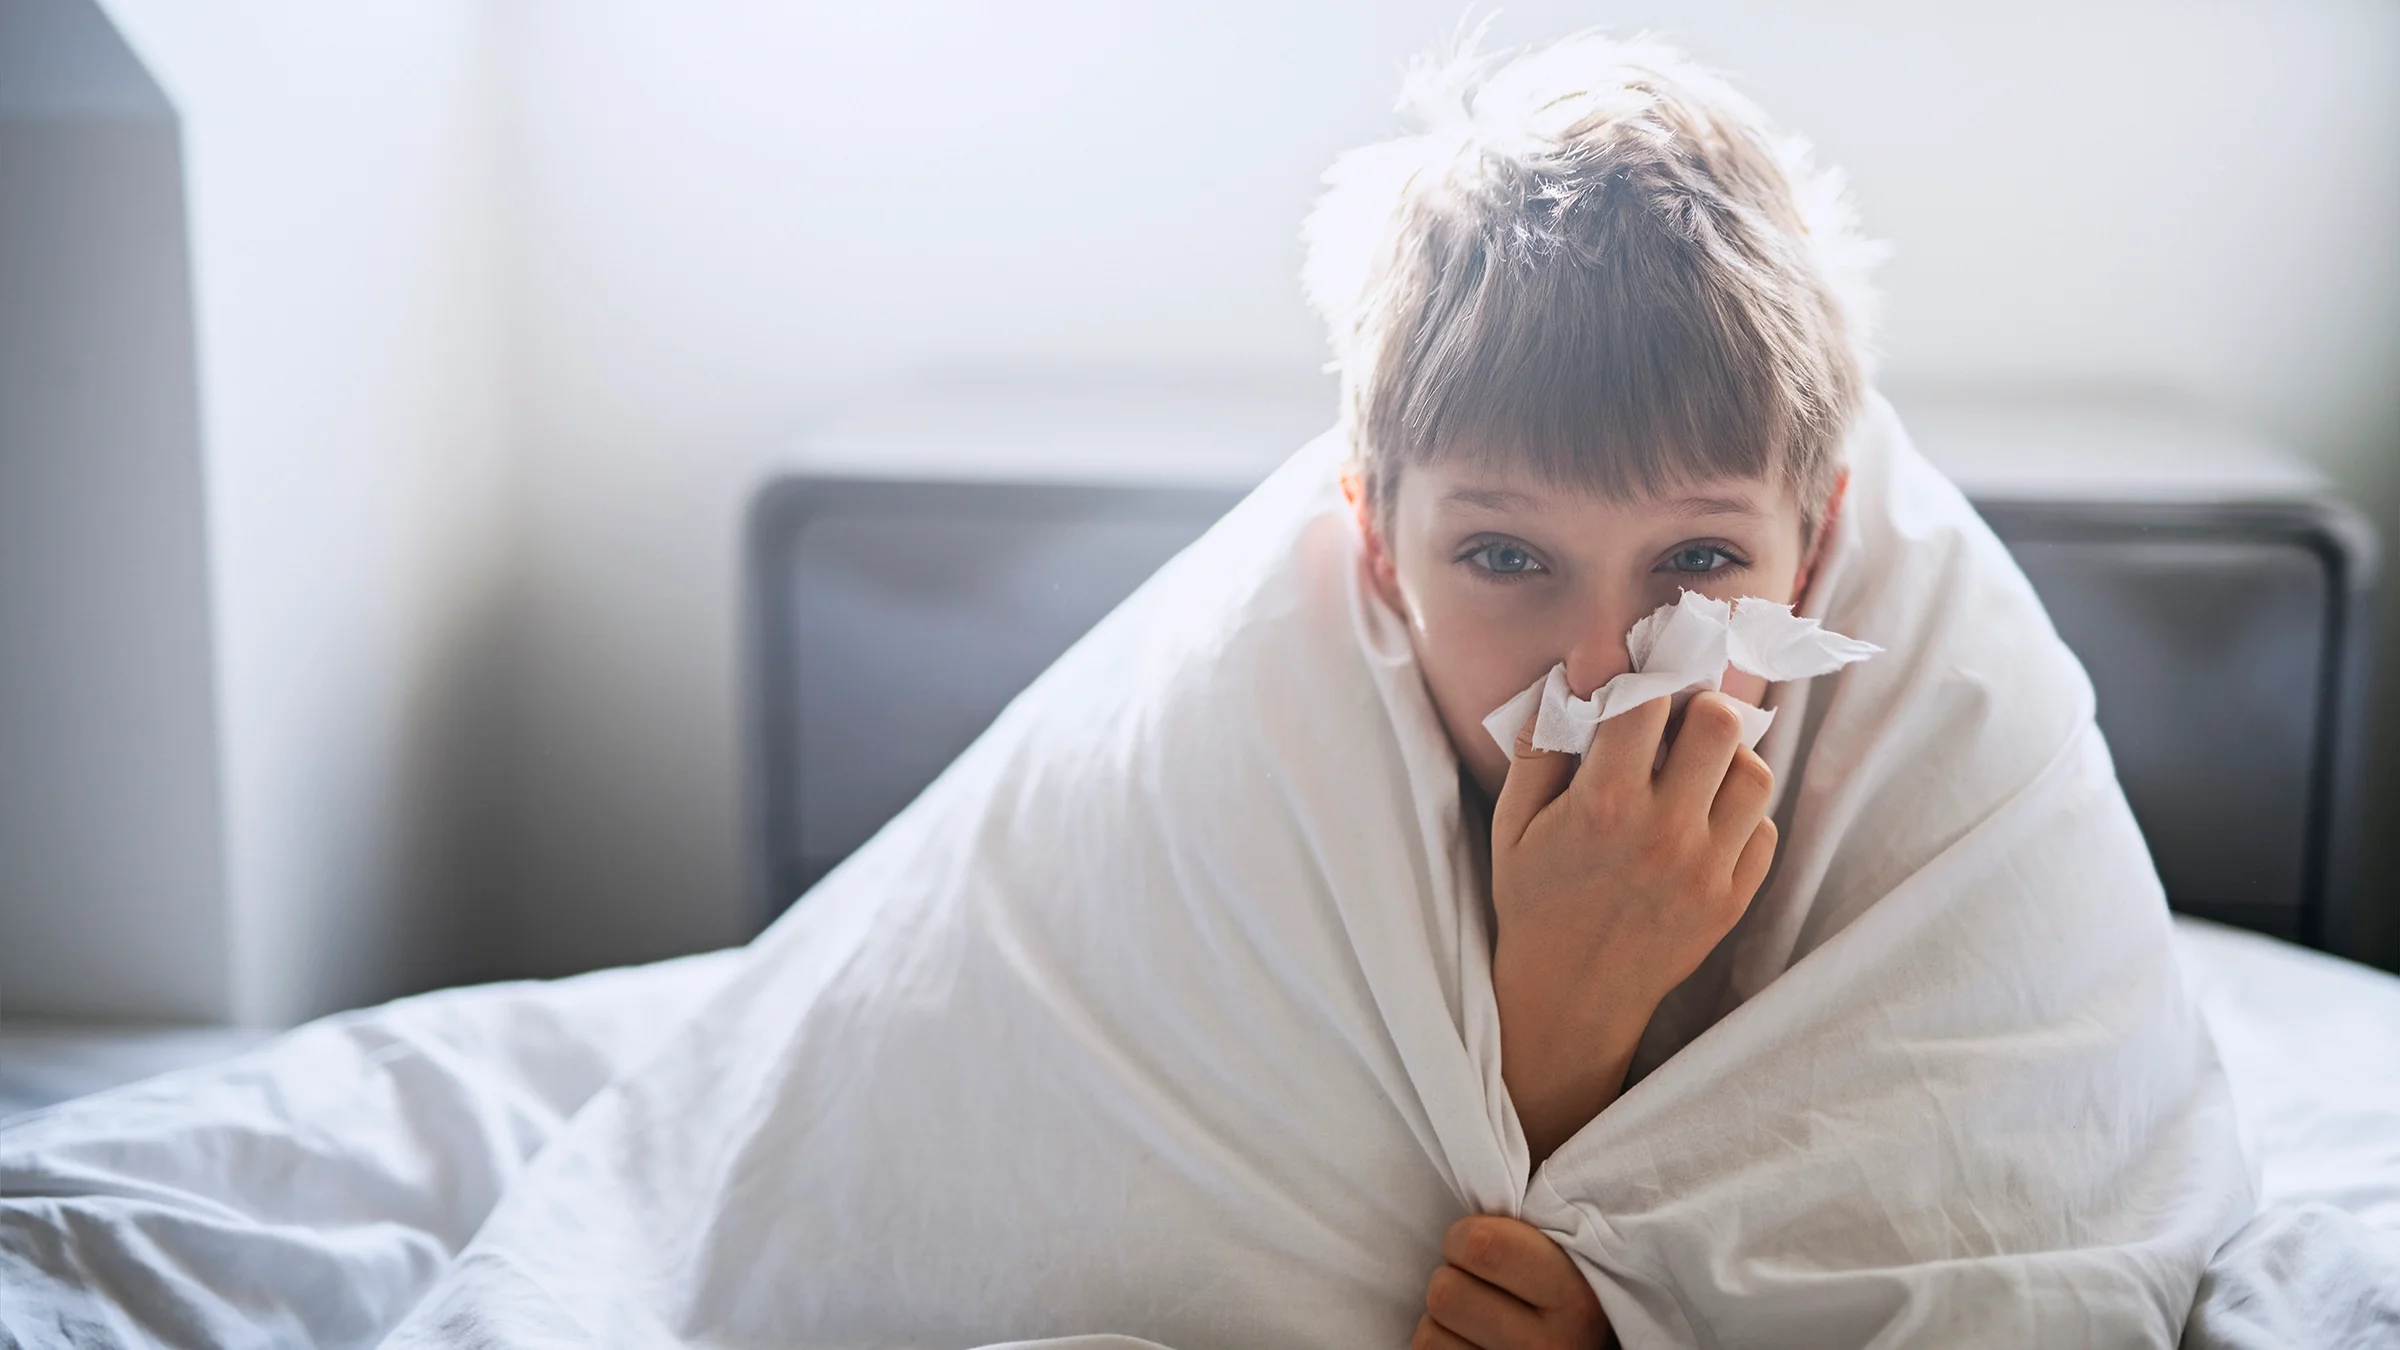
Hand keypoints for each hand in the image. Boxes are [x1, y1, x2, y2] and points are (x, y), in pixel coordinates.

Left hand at [1413, 1214, 1609, 1349]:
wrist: (1579, 1348)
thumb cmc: (1567, 1286)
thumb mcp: (1572, 1248)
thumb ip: (1540, 1206)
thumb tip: (1497, 1128)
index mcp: (1579, 1299)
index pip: (1480, 1246)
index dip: (1464, 1236)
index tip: (1480, 1240)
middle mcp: (1553, 1349)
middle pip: (1445, 1293)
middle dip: (1453, 1280)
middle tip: (1479, 1284)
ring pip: (1428, 1336)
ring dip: (1442, 1323)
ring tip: (1477, 1318)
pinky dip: (1440, 1348)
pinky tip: (1469, 1343)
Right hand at [1490, 691, 1777, 1161]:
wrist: (1570, 998)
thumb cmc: (1534, 903)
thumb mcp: (1512, 823)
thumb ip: (1540, 748)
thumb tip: (1571, 681)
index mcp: (1603, 805)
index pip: (1648, 702)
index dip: (1643, 682)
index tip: (1636, 693)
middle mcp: (1664, 832)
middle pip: (1720, 725)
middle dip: (1697, 711)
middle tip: (1676, 726)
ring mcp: (1707, 869)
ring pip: (1756, 774)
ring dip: (1726, 762)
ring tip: (1695, 774)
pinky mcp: (1733, 899)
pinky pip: (1763, 829)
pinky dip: (1739, 816)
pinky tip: (1703, 823)